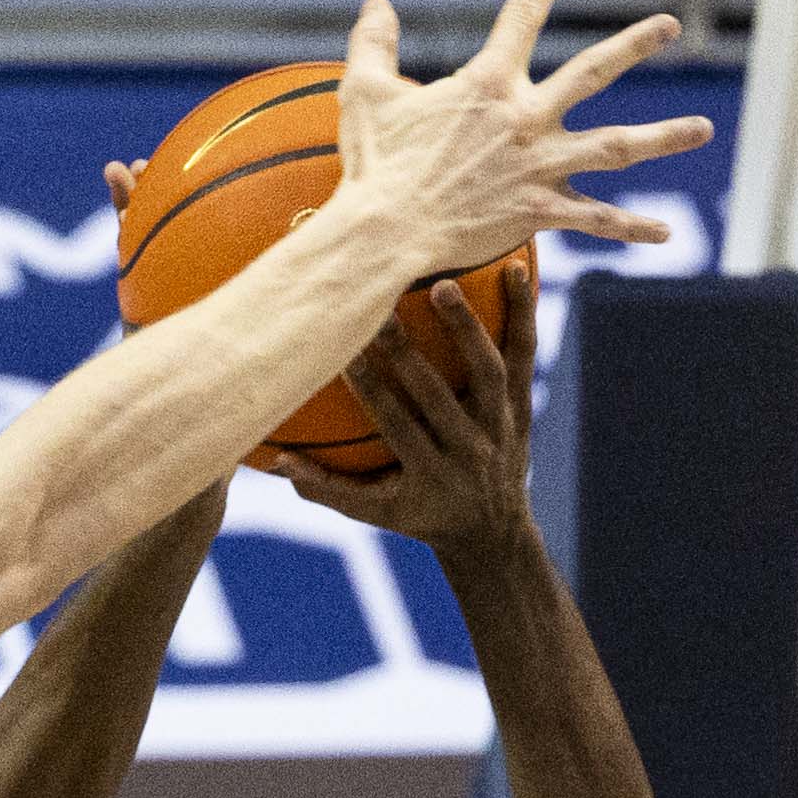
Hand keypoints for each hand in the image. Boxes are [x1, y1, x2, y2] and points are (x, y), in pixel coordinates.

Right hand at [277, 273, 535, 558]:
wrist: (492, 530)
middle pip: (438, 397)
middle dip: (408, 354)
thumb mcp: (372, 512)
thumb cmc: (418, 512)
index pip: (397, 427)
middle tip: (381, 310)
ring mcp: (501, 426)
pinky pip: (524, 353)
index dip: (371, 390)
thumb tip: (273, 459)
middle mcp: (469, 451)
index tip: (345, 353)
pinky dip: (521, 311)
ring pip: (487, 371)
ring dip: (466, 327)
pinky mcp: (522, 404)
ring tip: (444, 284)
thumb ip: (325, 487)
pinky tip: (514, 268)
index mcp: (430, 476)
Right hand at [332, 0, 713, 271]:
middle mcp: (524, 117)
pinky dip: (630, 228)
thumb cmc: (374, 164)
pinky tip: (665, 235)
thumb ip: (373, 43)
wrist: (385, 230)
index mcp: (486, 84)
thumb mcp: (365, 93)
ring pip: (615, 146)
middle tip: (670, 25)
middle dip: (634, 45)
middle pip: (592, 72)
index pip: (519, 19)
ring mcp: (538, 164)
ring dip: (663, 138)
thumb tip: (376, 2)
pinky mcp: (539, 211)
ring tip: (704, 129)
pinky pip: (595, 220)